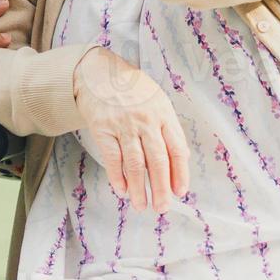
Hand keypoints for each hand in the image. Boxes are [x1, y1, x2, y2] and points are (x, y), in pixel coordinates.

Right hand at [72, 47, 189, 212]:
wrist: (99, 72)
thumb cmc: (132, 89)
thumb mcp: (156, 101)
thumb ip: (167, 128)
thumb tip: (181, 158)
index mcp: (163, 113)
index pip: (177, 148)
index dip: (180, 173)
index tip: (180, 192)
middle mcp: (146, 120)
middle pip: (157, 160)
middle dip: (161, 188)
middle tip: (162, 208)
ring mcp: (124, 124)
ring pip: (135, 164)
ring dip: (139, 189)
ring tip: (141, 205)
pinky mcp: (103, 128)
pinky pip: (112, 158)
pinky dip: (117, 178)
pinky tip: (122, 191)